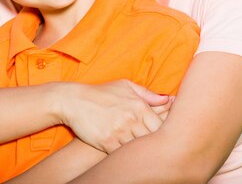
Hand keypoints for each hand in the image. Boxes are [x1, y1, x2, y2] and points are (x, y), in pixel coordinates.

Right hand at [56, 80, 170, 153]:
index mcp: (139, 106)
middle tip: (156, 148)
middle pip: (153, 139)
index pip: (162, 126)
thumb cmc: (100, 93)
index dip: (164, 133)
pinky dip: (125, 156)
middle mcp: (131, 119)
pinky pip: (123, 155)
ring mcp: (119, 132)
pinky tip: (127, 155)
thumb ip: (147, 94)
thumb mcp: (124, 86)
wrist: (73, 101)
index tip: (163, 137)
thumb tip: (168, 99)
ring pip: (139, 149)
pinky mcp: (107, 143)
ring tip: (142, 153)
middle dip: (154, 144)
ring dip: (140, 151)